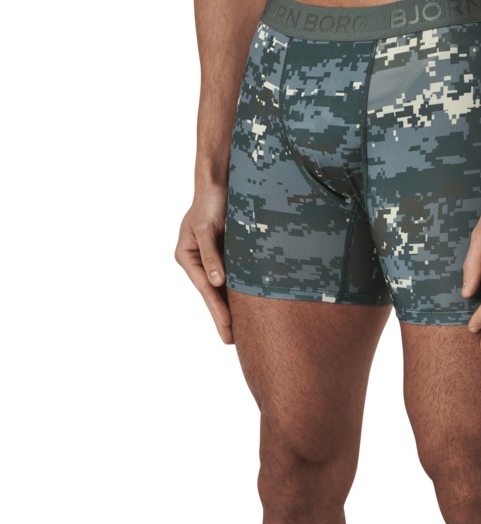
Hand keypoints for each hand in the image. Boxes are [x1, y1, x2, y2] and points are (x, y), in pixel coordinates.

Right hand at [174, 183, 232, 343]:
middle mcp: (200, 260)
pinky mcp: (229, 251)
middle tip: (234, 342)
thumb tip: (216, 283)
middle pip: (213, 293)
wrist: (222, 181)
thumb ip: (210, 255)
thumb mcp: (205, 228)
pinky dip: (241, 289)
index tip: (228, 331)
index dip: (218, 311)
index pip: (205, 290)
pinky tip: (251, 304)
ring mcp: (215, 257)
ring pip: (225, 287)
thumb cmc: (210, 201)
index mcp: (187, 256)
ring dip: (233, 306)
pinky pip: (236, 274)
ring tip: (243, 331)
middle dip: (224, 316)